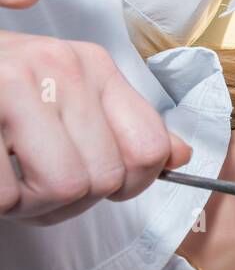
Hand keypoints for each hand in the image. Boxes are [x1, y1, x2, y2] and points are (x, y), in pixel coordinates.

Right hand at [0, 31, 190, 223]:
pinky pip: (7, 194)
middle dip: (65, 201)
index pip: (149, 148)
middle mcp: (61, 67)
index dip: (128, 184)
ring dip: (27, 204)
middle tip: (29, 183)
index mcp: (92, 65)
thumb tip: (181, 158)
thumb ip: (123, 126)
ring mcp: (14, 84)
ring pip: (60, 188)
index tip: (95, 184)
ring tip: (6, 179)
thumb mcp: (66, 94)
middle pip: (102, 178)